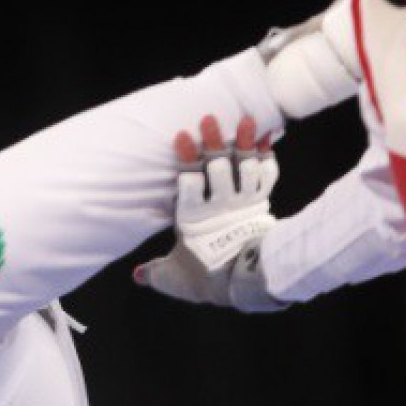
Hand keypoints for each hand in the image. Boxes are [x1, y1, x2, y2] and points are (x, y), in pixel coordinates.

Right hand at [134, 115, 281, 309]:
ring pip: (246, 168)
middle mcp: (219, 205)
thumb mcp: (174, 277)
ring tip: (244, 120)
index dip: (186, 157)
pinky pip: (268, 175)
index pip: (189, 181)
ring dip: (244, 143)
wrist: (246, 285)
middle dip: (214, 142)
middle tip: (209, 120)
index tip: (182, 136)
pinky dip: (267, 156)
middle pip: (218, 168)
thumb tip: (138, 275)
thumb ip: (155, 273)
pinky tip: (265, 136)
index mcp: (192, 217)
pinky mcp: (261, 202)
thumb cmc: (206, 278)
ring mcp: (243, 202)